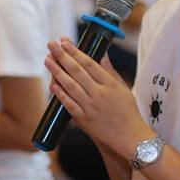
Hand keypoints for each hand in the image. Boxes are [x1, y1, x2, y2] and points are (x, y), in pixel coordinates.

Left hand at [44, 37, 151, 158]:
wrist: (131, 137)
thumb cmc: (128, 112)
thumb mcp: (123, 88)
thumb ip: (110, 71)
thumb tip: (102, 54)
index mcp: (110, 84)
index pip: (89, 63)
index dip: (75, 51)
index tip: (65, 42)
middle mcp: (99, 94)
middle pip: (77, 71)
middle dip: (62, 56)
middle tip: (51, 45)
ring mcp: (91, 107)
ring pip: (70, 86)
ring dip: (57, 72)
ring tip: (48, 60)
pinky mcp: (84, 120)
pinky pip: (69, 105)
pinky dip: (60, 94)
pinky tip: (53, 84)